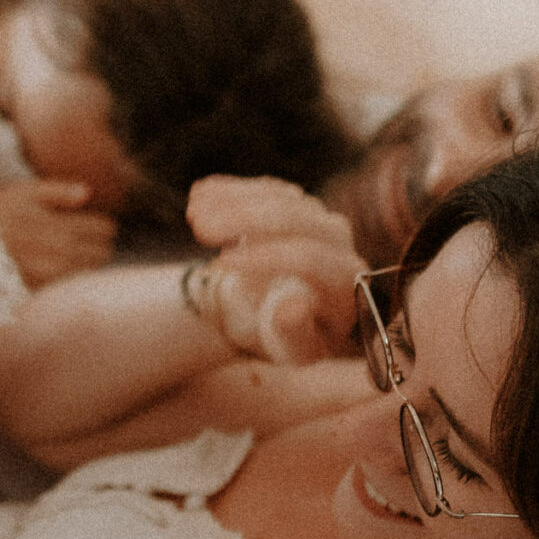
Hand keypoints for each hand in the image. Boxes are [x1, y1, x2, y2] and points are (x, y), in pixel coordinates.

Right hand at [0, 180, 116, 288]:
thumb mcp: (22, 193)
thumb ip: (58, 191)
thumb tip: (87, 194)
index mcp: (61, 224)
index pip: (104, 229)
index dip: (98, 226)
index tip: (85, 226)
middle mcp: (63, 252)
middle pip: (103, 253)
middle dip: (95, 246)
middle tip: (74, 243)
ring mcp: (54, 276)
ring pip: (89, 272)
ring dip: (83, 264)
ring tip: (61, 258)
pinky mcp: (43, 293)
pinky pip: (69, 287)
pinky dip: (67, 280)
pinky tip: (50, 272)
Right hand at [185, 176, 365, 363]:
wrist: (281, 319)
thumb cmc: (290, 339)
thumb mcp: (292, 350)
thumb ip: (295, 335)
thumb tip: (293, 309)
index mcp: (345, 280)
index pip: (309, 260)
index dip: (265, 258)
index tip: (221, 263)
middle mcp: (341, 243)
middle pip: (296, 219)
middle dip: (244, 218)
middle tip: (199, 228)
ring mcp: (320, 218)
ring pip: (279, 198)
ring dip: (232, 199)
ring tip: (193, 212)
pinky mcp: (299, 204)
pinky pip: (266, 189)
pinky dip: (231, 189)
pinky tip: (200, 193)